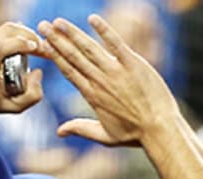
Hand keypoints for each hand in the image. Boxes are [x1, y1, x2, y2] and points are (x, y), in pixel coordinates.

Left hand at [0, 23, 44, 117]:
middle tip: (44, 49)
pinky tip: (29, 47)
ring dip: (26, 35)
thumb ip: (32, 95)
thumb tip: (38, 72)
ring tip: (38, 48)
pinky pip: (6, 31)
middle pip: (6, 32)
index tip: (36, 48)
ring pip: (7, 28)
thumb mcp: (14, 107)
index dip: (19, 44)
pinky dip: (20, 35)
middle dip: (28, 36)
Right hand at [37, 15, 179, 146]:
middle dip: (56, 40)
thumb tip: (59, 132)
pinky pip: (115, 43)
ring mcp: (116, 71)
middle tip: (42, 25)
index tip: (43, 44)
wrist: (159, 129)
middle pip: (73, 56)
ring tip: (58, 21)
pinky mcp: (133, 64)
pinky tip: (92, 18)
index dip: (54, 56)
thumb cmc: (135, 135)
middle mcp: (100, 81)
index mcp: (92, 95)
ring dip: (72, 33)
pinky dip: (104, 30)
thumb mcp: (105, 136)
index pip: (68, 70)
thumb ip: (81, 129)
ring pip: (89, 47)